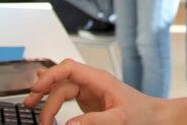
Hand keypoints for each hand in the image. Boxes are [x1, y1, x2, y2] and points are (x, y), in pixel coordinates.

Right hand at [25, 59, 159, 124]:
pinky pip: (66, 96)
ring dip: (46, 99)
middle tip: (31, 109)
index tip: (36, 89)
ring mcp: (90, 91)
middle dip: (44, 94)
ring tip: (31, 108)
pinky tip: (42, 93)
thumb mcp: (120, 119)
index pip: (68, 69)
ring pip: (61, 90)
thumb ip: (96, 122)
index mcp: (99, 80)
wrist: (155, 118)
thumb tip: (70, 124)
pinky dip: (53, 97)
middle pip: (61, 83)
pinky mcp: (89, 100)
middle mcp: (92, 82)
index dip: (50, 75)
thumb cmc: (142, 115)